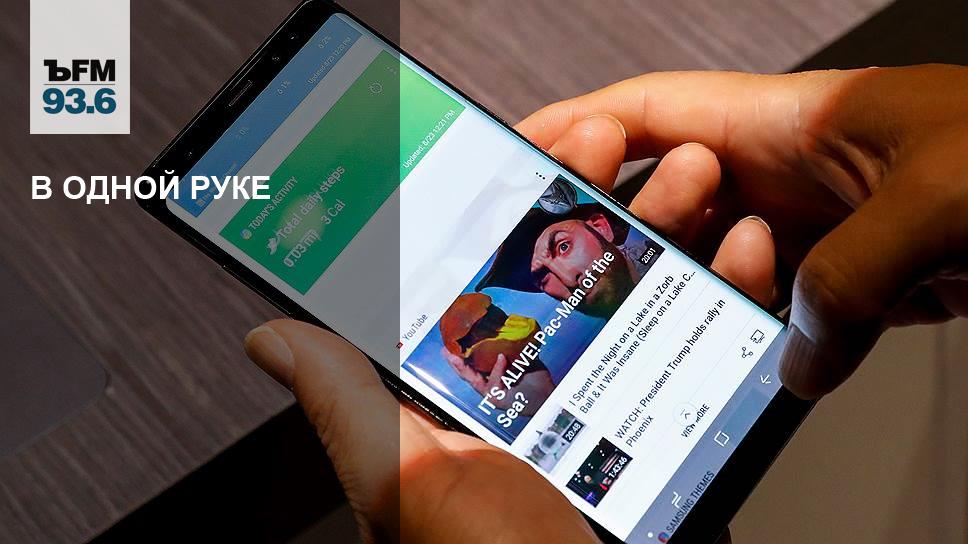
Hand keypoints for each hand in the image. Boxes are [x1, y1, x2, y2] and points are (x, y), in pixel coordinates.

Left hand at [243, 113, 764, 541]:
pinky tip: (741, 255)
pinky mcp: (666, 424)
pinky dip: (729, 294)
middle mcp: (536, 386)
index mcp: (469, 388)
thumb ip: (348, 405)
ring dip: (669, 225)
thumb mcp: (408, 482)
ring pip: (641, 291)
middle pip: (569, 266)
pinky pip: (700, 346)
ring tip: (692, 181)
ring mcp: (606, 402)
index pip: (483, 266)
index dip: (511, 196)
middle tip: (614, 144)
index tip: (539, 143)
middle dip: (597, 193)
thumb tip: (272, 337)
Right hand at [518, 65, 967, 397]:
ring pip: (719, 268)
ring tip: (733, 307)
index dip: (575, 133)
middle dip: (636, 231)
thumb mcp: (943, 198)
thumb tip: (795, 360)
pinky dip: (771, 343)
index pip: (650, 114)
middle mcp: (791, 174)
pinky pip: (781, 316)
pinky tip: (778, 361)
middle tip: (610, 265)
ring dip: (712, 298)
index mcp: (793, 120)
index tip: (518, 167)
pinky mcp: (853, 283)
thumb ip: (851, 280)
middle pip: (670, 197)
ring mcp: (818, 232)